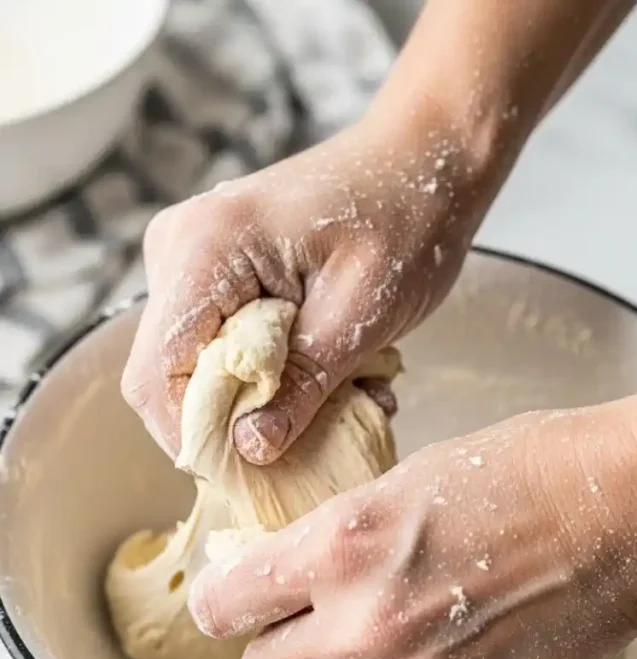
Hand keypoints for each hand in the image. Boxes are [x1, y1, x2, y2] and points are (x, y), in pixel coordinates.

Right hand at [120, 110, 487, 463]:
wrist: (424, 157)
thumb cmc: (404, 217)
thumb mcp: (358, 316)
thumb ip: (299, 386)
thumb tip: (249, 452)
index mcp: (203, 251)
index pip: (157, 378)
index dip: (197, 438)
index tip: (257, 469)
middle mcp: (180, 252)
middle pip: (171, 379)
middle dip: (237, 424)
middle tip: (316, 433)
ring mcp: (194, 261)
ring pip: (201, 370)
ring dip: (266, 402)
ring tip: (345, 395)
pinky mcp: (217, 273)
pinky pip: (224, 347)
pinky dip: (275, 375)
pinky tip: (335, 372)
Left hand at [188, 393, 636, 658]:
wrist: (625, 511)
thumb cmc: (525, 473)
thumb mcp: (400, 481)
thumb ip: (330, 538)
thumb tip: (280, 574)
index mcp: (343, 545)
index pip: (224, 604)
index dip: (224, 600)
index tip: (233, 599)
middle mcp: (370, 623)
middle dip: (275, 647)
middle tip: (303, 623)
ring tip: (380, 640)